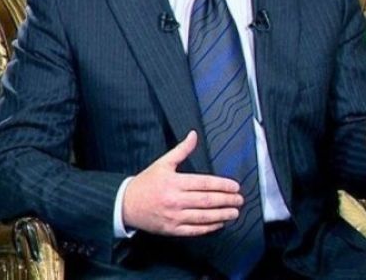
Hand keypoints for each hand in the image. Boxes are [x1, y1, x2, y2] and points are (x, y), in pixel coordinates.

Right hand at [121, 131, 242, 235]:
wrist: (126, 204)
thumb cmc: (146, 183)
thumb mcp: (163, 163)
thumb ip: (182, 150)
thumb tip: (194, 135)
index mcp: (175, 182)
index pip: (204, 183)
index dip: (222, 185)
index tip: (235, 186)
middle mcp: (175, 200)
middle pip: (207, 200)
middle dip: (227, 200)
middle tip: (240, 200)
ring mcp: (174, 216)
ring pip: (203, 217)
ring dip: (221, 215)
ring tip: (234, 213)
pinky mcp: (172, 229)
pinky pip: (194, 230)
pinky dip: (208, 228)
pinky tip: (219, 224)